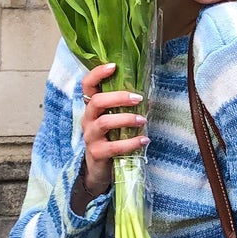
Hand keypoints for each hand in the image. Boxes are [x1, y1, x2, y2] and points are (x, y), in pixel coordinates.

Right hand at [76, 62, 147, 202]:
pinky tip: (144, 140)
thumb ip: (126, 108)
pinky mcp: (96, 153)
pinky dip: (131, 142)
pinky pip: (113, 146)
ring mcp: (90, 137)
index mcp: (92, 107)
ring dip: (127, 119)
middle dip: (119, 97)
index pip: (87, 85)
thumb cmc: (110, 140)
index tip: (114, 66)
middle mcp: (87, 119)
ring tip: (143, 121)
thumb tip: (149, 97)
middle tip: (139, 98)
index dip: (97, 73)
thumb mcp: (115, 121)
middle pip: (97, 101)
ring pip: (104, 122)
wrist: (98, 171)